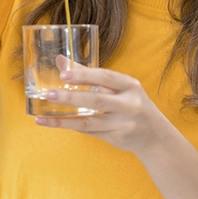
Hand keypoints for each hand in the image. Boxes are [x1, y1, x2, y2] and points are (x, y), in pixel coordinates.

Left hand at [34, 63, 178, 155]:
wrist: (155, 135)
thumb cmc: (132, 103)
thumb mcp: (119, 86)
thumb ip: (90, 74)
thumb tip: (61, 60)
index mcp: (130, 85)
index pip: (105, 77)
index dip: (84, 75)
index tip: (64, 74)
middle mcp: (128, 104)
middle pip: (96, 100)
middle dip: (71, 97)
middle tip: (48, 93)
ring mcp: (122, 124)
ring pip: (89, 122)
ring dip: (64, 119)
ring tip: (42, 116)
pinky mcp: (115, 138)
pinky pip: (88, 132)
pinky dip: (70, 127)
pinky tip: (52, 124)